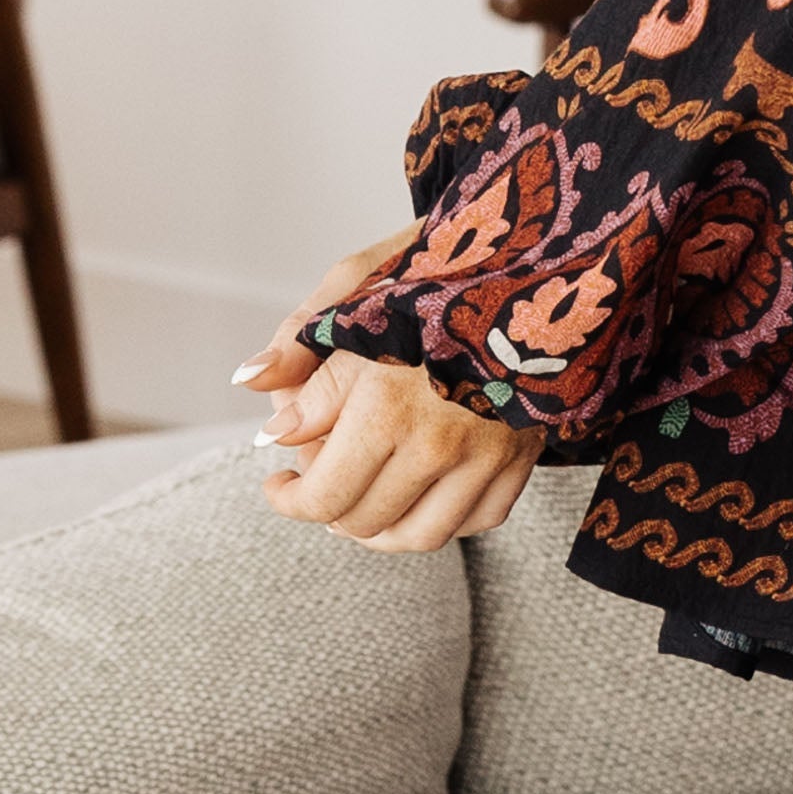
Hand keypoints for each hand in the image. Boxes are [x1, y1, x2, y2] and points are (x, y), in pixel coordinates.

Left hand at [236, 240, 538, 550]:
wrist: (536, 258)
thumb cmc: (438, 267)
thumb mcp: (356, 289)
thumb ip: (300, 348)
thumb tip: (256, 398)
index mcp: (385, 408)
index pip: (322, 496)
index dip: (289, 500)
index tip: (279, 485)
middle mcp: (437, 444)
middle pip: (365, 521)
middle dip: (328, 511)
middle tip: (317, 483)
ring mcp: (486, 456)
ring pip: (423, 534)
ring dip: (382, 530)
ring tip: (361, 505)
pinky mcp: (523, 455)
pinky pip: (481, 518)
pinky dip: (445, 519)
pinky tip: (422, 494)